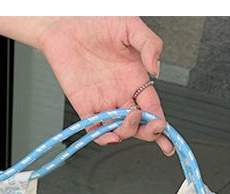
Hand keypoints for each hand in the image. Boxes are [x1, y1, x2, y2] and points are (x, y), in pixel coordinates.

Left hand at [36, 15, 172, 154]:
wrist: (66, 21)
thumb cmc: (96, 19)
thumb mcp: (130, 25)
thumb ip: (149, 44)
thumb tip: (156, 68)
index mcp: (135, 78)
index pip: (152, 107)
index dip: (160, 121)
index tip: (164, 126)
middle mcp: (121, 93)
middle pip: (139, 124)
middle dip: (149, 131)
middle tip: (152, 126)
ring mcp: (103, 101)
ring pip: (120, 129)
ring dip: (128, 131)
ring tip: (131, 118)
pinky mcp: (85, 106)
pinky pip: (95, 130)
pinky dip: (103, 137)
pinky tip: (111, 135)